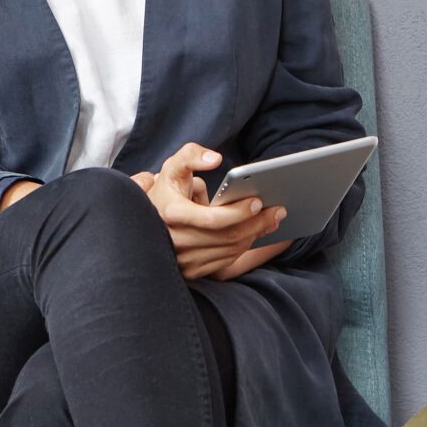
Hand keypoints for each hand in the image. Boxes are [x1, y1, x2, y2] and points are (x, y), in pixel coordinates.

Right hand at [133, 142, 291, 280]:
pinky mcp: (191, 271)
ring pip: (229, 251)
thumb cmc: (167, 190)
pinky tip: (258, 233)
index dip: (238, 212)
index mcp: (171, 214)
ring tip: (273, 219)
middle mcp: (176, 241)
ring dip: (255, 236)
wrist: (147, 222)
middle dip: (257, 223)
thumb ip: (192, 155)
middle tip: (279, 210)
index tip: (259, 201)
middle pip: (227, 237)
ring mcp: (183, 260)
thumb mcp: (174, 166)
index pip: (213, 219)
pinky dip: (244, 247)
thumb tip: (215, 159)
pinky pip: (225, 261)